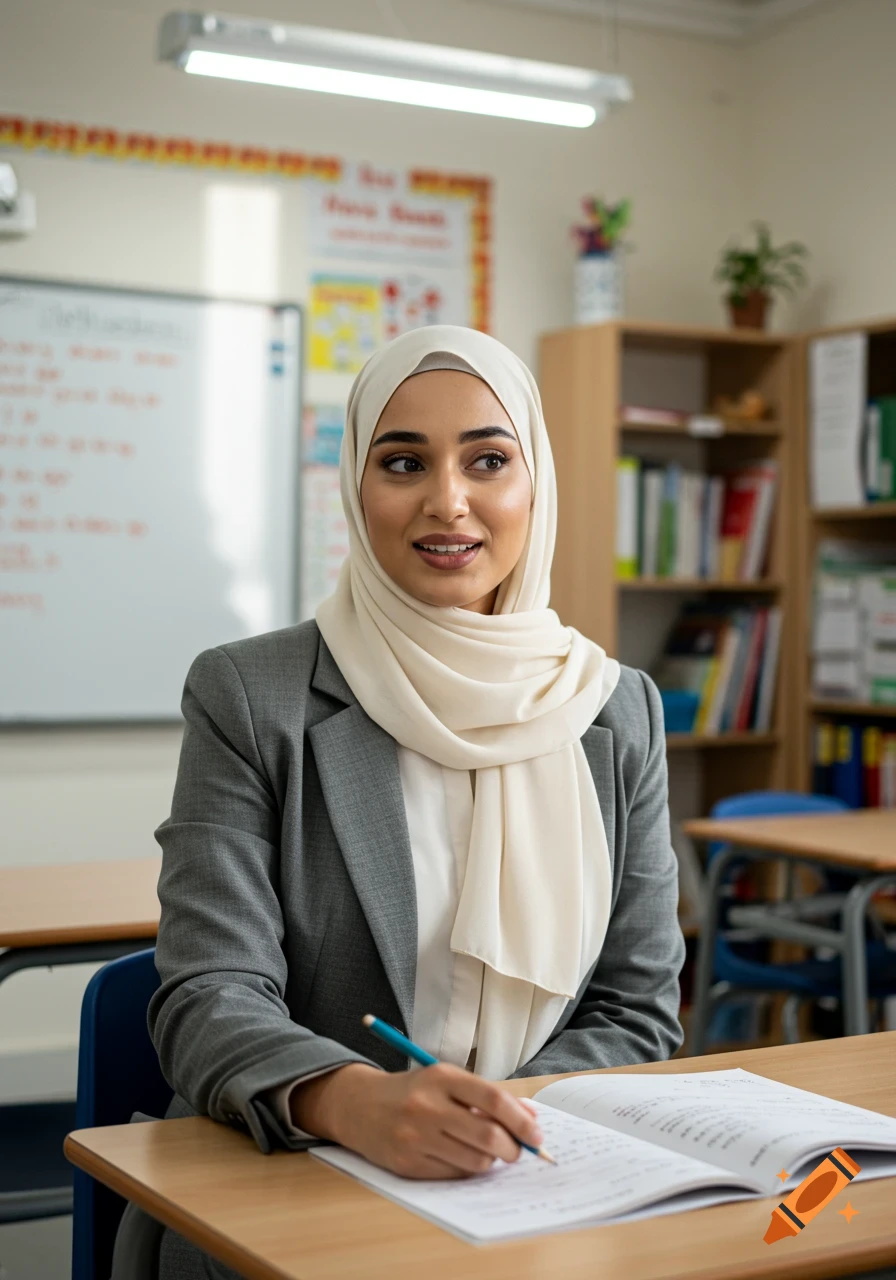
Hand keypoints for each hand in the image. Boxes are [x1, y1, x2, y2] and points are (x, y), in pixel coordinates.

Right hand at [291, 1062, 542, 1179]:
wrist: (358, 1105)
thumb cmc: (412, 1091)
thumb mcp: (446, 1081)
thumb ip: (487, 1096)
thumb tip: (530, 1116)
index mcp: (441, 1078)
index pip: (493, 1100)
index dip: (521, 1120)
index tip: (536, 1134)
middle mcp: (427, 1106)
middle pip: (488, 1136)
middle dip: (513, 1148)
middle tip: (517, 1150)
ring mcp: (415, 1137)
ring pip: (475, 1160)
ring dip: (491, 1161)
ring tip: (487, 1151)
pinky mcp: (407, 1164)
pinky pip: (454, 1175)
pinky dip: (467, 1169)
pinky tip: (461, 1157)